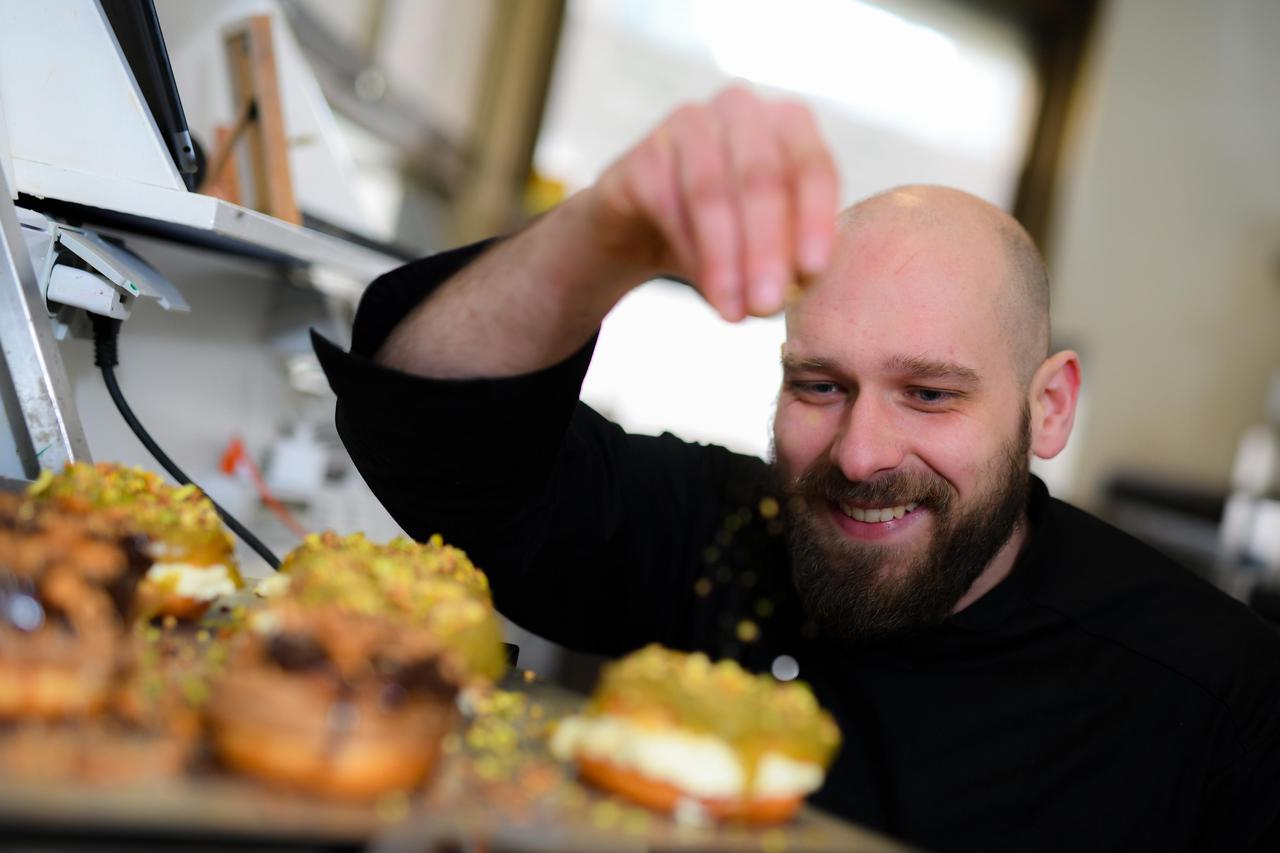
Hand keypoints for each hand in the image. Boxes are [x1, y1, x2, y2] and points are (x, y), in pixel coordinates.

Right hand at [586, 86, 838, 320]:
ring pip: (712, 193)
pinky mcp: (642, 154)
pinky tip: (703, 286)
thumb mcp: (771, 242)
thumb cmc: (725, 232)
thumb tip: (801, 282)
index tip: (813, 271)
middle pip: (762, 179)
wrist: (644, 229)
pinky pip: (668, 204)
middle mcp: (740, 110)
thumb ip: (792, 254)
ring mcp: (687, 124)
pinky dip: (689, 252)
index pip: (812, 166)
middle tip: (768, 304)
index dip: (814, 219)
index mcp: (789, 122)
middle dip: (766, 249)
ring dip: (725, 259)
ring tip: (734, 311)